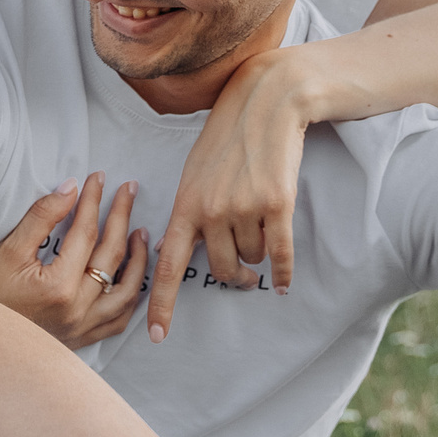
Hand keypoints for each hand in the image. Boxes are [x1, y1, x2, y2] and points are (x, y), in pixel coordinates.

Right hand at [0, 174, 146, 349]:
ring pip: (126, 292)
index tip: (98, 179)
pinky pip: (119, 319)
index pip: (86, 234)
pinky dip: (131, 296)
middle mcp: (76, 310)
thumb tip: (71, 188)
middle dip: (121, 218)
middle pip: (111, 257)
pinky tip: (132, 276)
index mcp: (58, 287)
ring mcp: (82, 328)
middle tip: (128, 191)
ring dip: (137, 259)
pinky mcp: (82, 339)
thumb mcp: (9, 250)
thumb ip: (41, 217)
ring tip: (139, 232)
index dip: (93, 202)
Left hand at [149, 49, 309, 342]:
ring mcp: (244, 209)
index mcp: (184, 204)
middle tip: (241, 277)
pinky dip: (282, 272)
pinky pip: (279, 254)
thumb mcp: (196, 171)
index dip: (161, 304)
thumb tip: (186, 245)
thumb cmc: (228, 135)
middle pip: (219, 269)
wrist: (267, 101)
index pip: (167, 265)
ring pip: (251, 258)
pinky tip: (282, 284)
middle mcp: (211, 211)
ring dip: (257, 255)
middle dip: (231, 276)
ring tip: (260, 231)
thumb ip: (192, 208)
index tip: (155, 336)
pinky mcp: (277, 205)